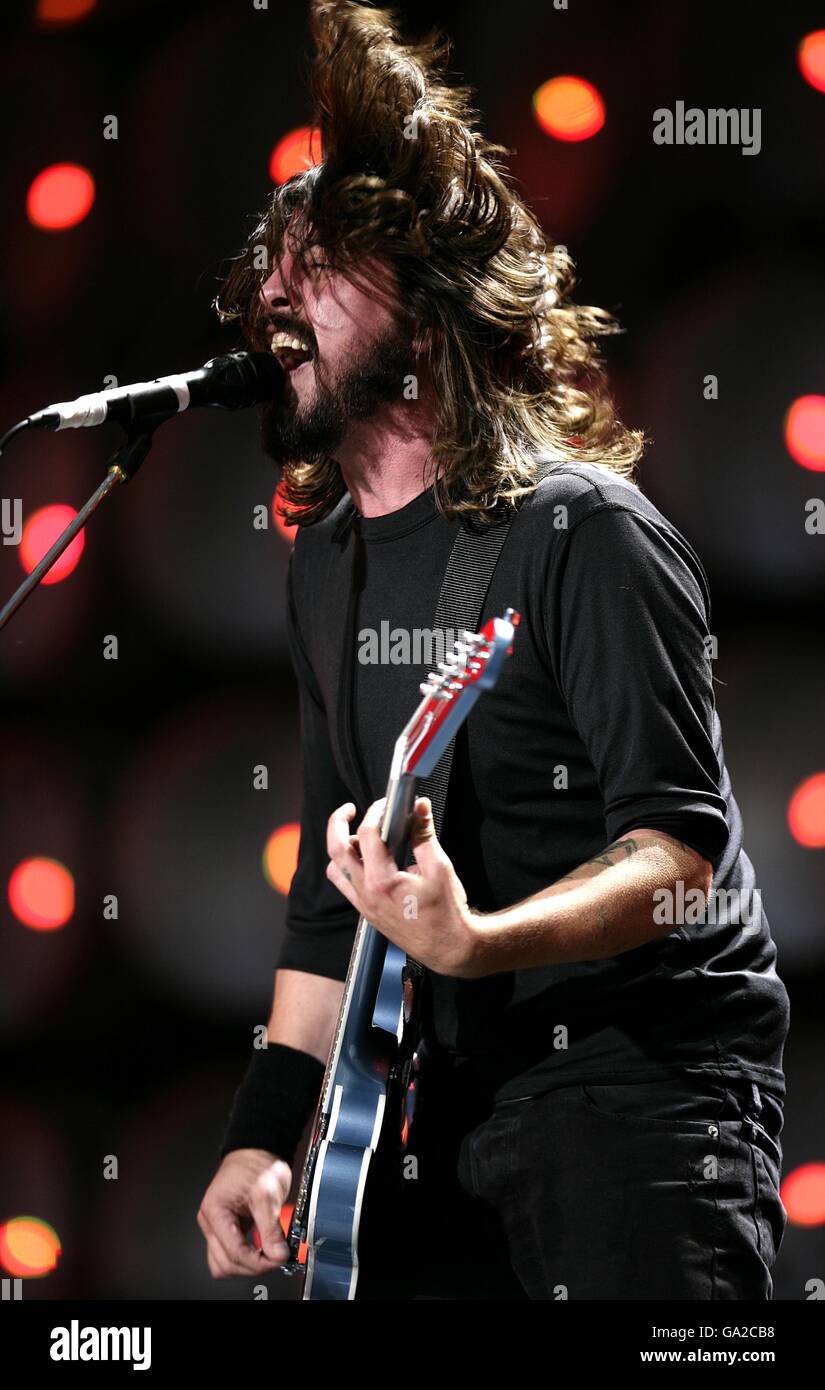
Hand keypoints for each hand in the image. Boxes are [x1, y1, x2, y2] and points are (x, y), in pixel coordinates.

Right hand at [197, 1149, 291, 1277]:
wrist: (257, 1149)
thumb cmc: (257, 1163)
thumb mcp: (267, 1193)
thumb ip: (271, 1228)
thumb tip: (278, 1254)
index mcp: (215, 1211)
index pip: (233, 1252)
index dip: (257, 1261)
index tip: (277, 1259)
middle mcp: (211, 1221)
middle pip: (224, 1264)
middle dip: (251, 1266)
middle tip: (275, 1258)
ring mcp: (217, 1226)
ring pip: (224, 1264)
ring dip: (246, 1265)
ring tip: (268, 1255)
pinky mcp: (227, 1228)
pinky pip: (231, 1254)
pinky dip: (246, 1257)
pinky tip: (262, 1250)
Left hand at [325, 795, 486, 977]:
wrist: (448, 948)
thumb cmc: (447, 912)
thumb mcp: (439, 868)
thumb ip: (424, 835)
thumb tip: (420, 807)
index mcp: (382, 881)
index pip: (368, 834)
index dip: (376, 812)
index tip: (386, 804)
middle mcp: (366, 893)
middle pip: (337, 849)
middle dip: (338, 823)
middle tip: (348, 809)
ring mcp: (364, 905)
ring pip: (336, 869)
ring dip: (342, 848)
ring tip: (362, 837)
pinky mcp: (367, 912)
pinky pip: (345, 885)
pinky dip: (349, 867)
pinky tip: (369, 860)